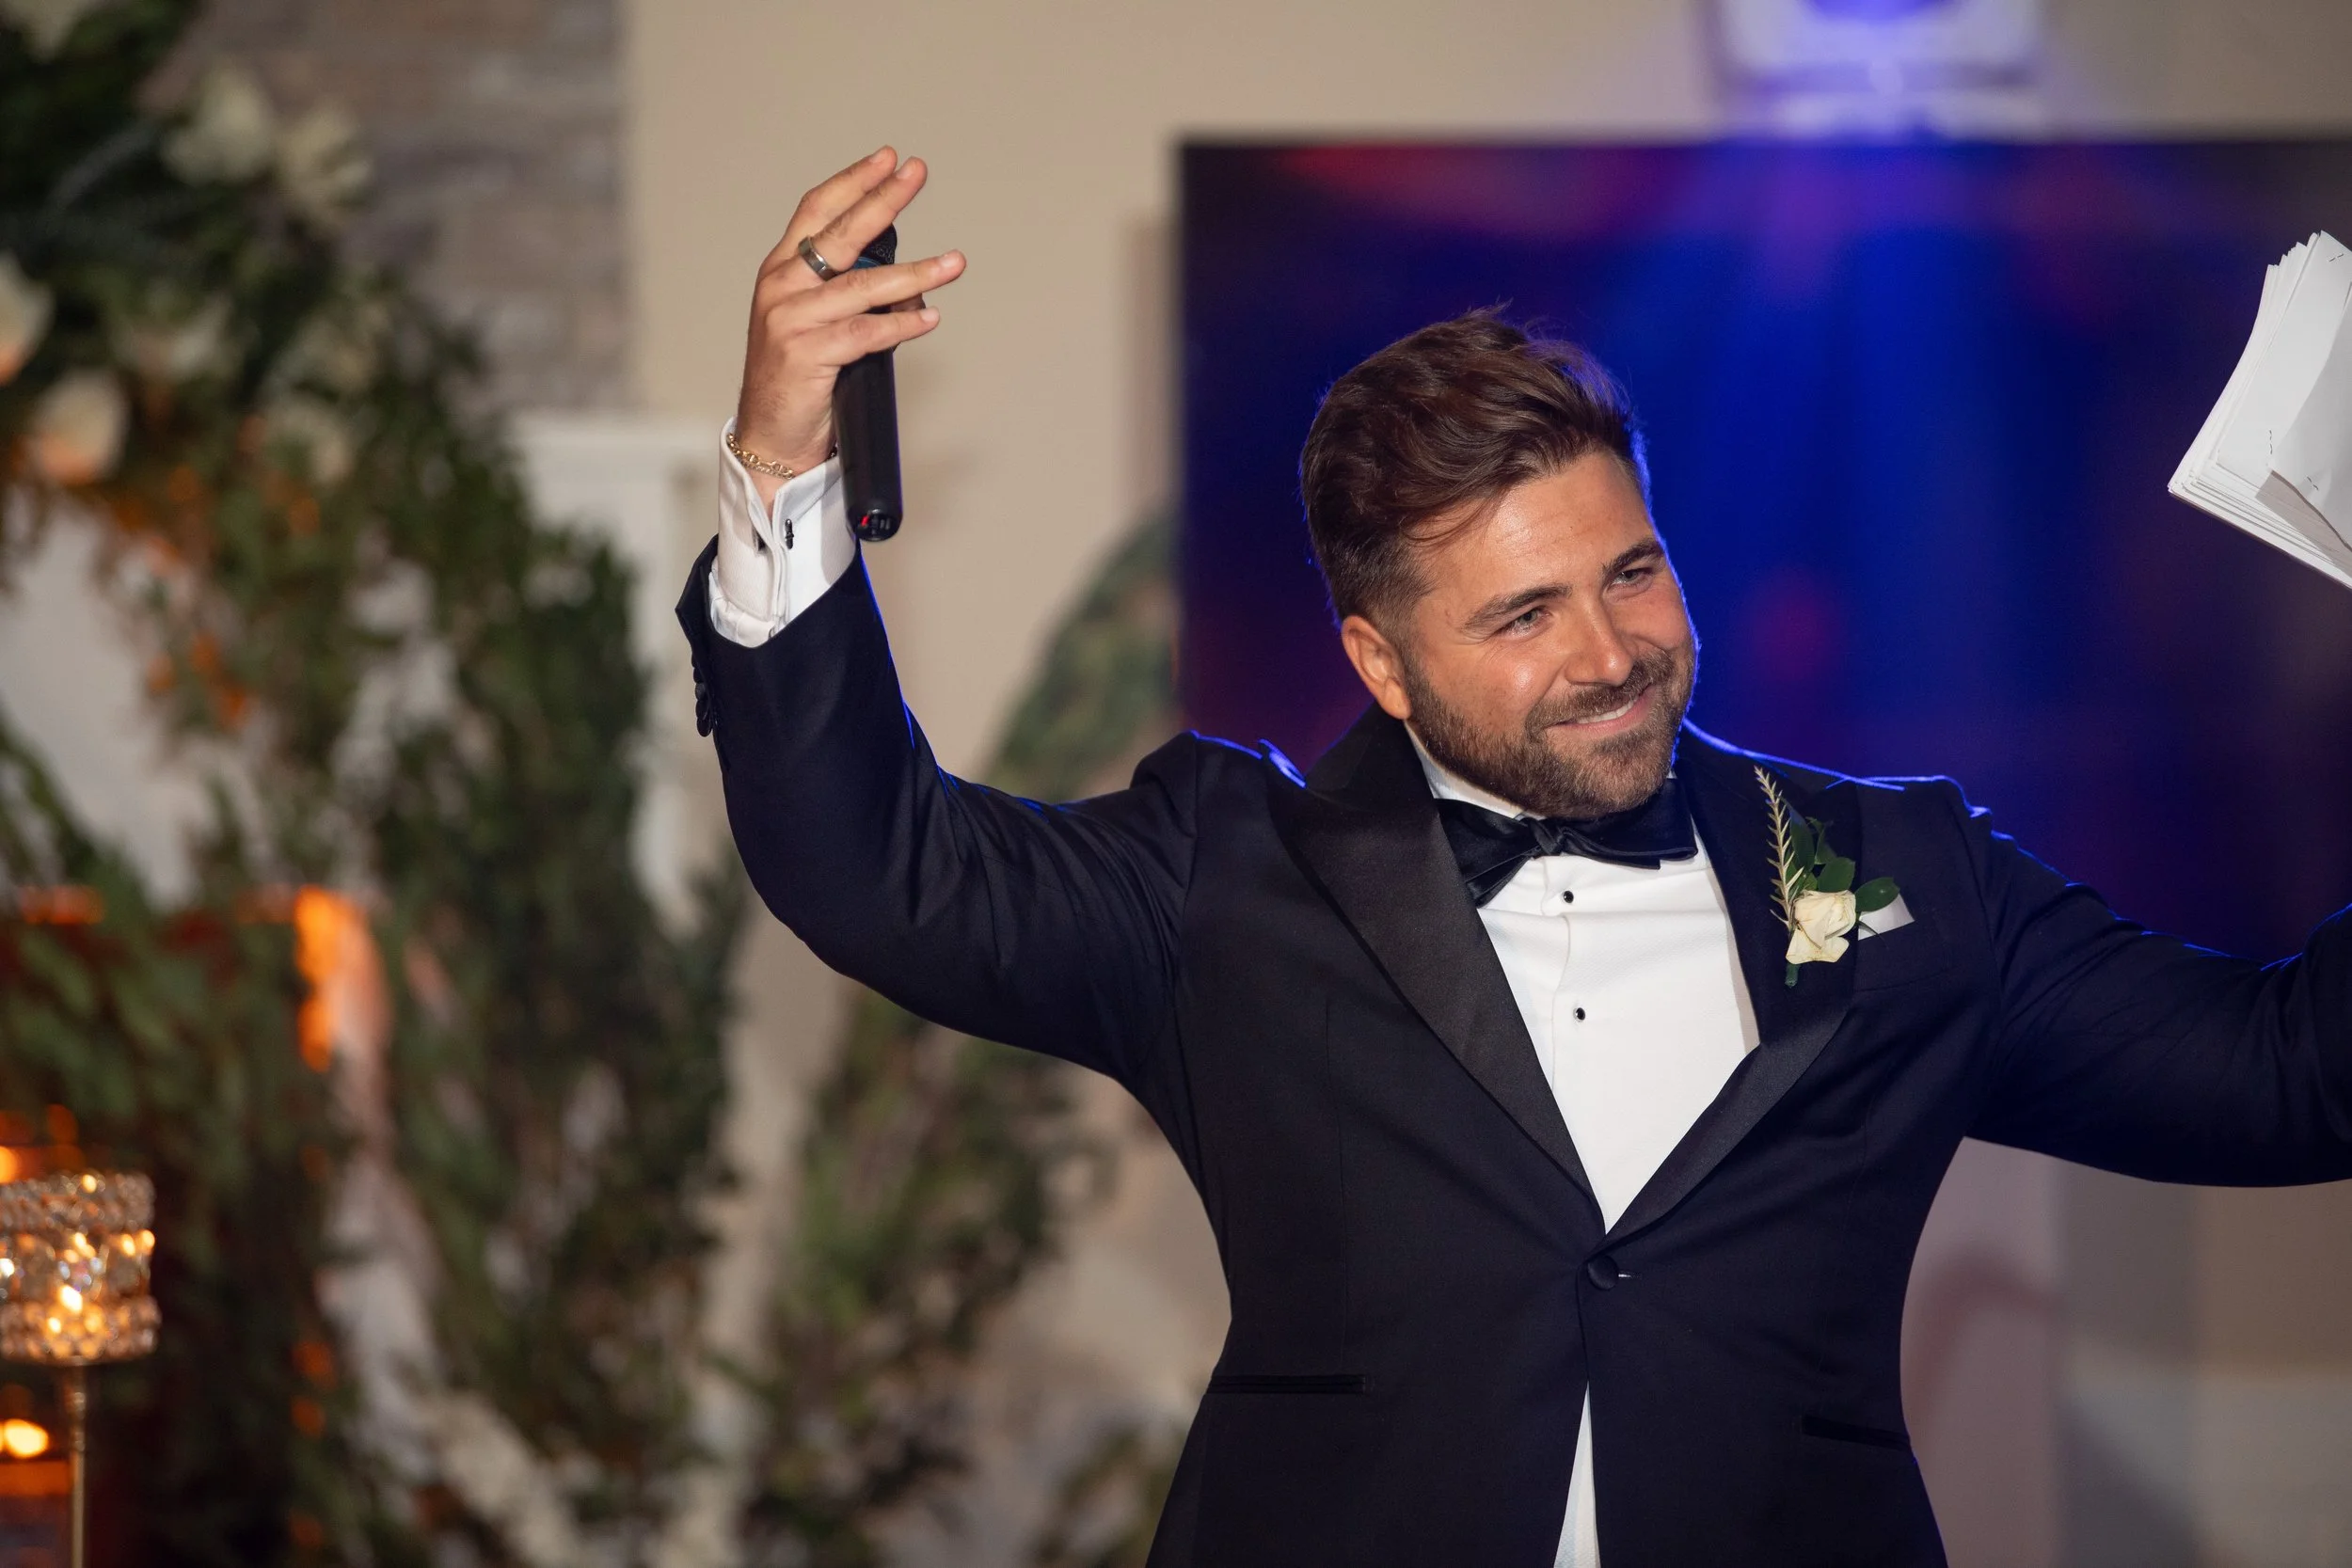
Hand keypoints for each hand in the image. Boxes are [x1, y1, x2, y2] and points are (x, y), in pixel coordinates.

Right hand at [734, 148, 965, 498]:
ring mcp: (791, 320)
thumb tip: (906, 276)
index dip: (854, 182)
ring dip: (916, 274)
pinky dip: (902, 327)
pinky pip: (866, 334)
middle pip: (841, 233)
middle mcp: (782, 287)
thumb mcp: (810, 318)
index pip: (818, 211)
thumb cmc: (796, 376)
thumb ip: (842, 290)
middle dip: (883, 200)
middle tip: (916, 175)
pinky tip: (929, 318)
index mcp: (781, 270)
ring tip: (954, 263)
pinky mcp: (806, 354)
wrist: (768, 433)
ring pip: (863, 288)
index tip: (888, 160)